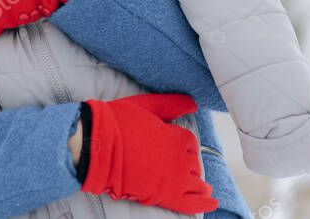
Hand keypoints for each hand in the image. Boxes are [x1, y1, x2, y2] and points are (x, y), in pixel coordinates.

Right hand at [82, 93, 217, 213]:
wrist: (98, 146)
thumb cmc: (119, 122)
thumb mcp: (148, 106)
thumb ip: (172, 104)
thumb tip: (193, 104)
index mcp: (179, 136)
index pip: (191, 144)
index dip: (183, 147)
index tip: (176, 149)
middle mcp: (181, 158)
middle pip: (193, 165)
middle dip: (187, 166)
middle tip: (178, 168)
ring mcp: (174, 178)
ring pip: (195, 184)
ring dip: (199, 186)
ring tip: (204, 191)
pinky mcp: (164, 195)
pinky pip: (190, 203)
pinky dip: (203, 205)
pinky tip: (211, 204)